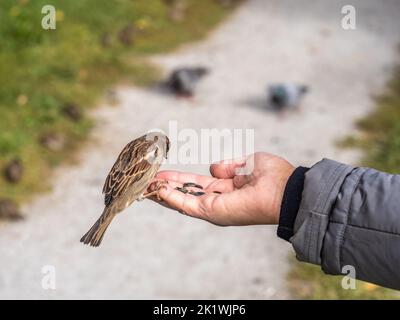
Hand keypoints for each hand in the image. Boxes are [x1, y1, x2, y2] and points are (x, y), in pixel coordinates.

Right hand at [150, 152, 294, 225]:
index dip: (180, 179)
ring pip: (182, 200)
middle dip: (166, 186)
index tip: (162, 174)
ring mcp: (213, 208)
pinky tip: (157, 189)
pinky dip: (171, 197)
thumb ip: (228, 166)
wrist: (284, 188)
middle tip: (147, 180)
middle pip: (186, 193)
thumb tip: (213, 169)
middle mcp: (218, 201)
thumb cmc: (273, 175)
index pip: (197, 184)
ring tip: (146, 184)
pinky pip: (186, 204)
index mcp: (226, 190)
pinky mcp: (212, 211)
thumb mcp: (247, 163)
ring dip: (163, 192)